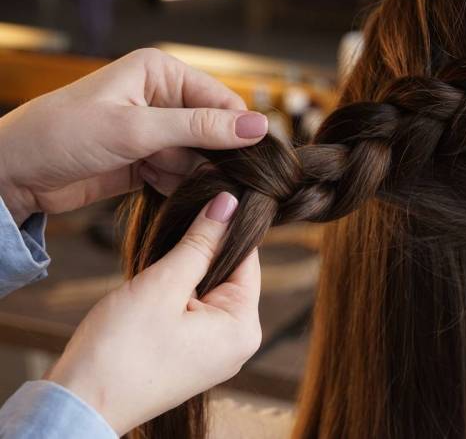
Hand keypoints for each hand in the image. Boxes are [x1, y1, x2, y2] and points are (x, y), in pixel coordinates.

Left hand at [0, 48, 267, 223]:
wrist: (13, 173)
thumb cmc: (62, 135)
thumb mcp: (136, 129)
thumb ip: (200, 128)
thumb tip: (259, 127)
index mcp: (161, 72)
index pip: (222, 100)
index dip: (239, 130)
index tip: (254, 162)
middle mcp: (162, 97)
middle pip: (214, 130)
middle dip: (212, 156)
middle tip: (207, 177)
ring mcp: (155, 130)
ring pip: (200, 156)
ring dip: (191, 174)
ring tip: (162, 177)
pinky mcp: (147, 159)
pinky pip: (181, 174)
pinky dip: (176, 185)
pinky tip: (155, 186)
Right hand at [45, 191, 261, 434]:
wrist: (79, 406)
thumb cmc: (119, 351)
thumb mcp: (163, 285)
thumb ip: (200, 242)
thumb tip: (230, 203)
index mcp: (243, 327)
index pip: (247, 258)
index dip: (224, 226)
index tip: (203, 200)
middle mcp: (238, 343)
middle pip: (229, 274)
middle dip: (199, 254)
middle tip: (167, 241)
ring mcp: (216, 353)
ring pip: (207, 290)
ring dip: (183, 274)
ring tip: (155, 276)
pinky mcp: (193, 357)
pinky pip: (193, 311)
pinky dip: (175, 296)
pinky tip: (151, 297)